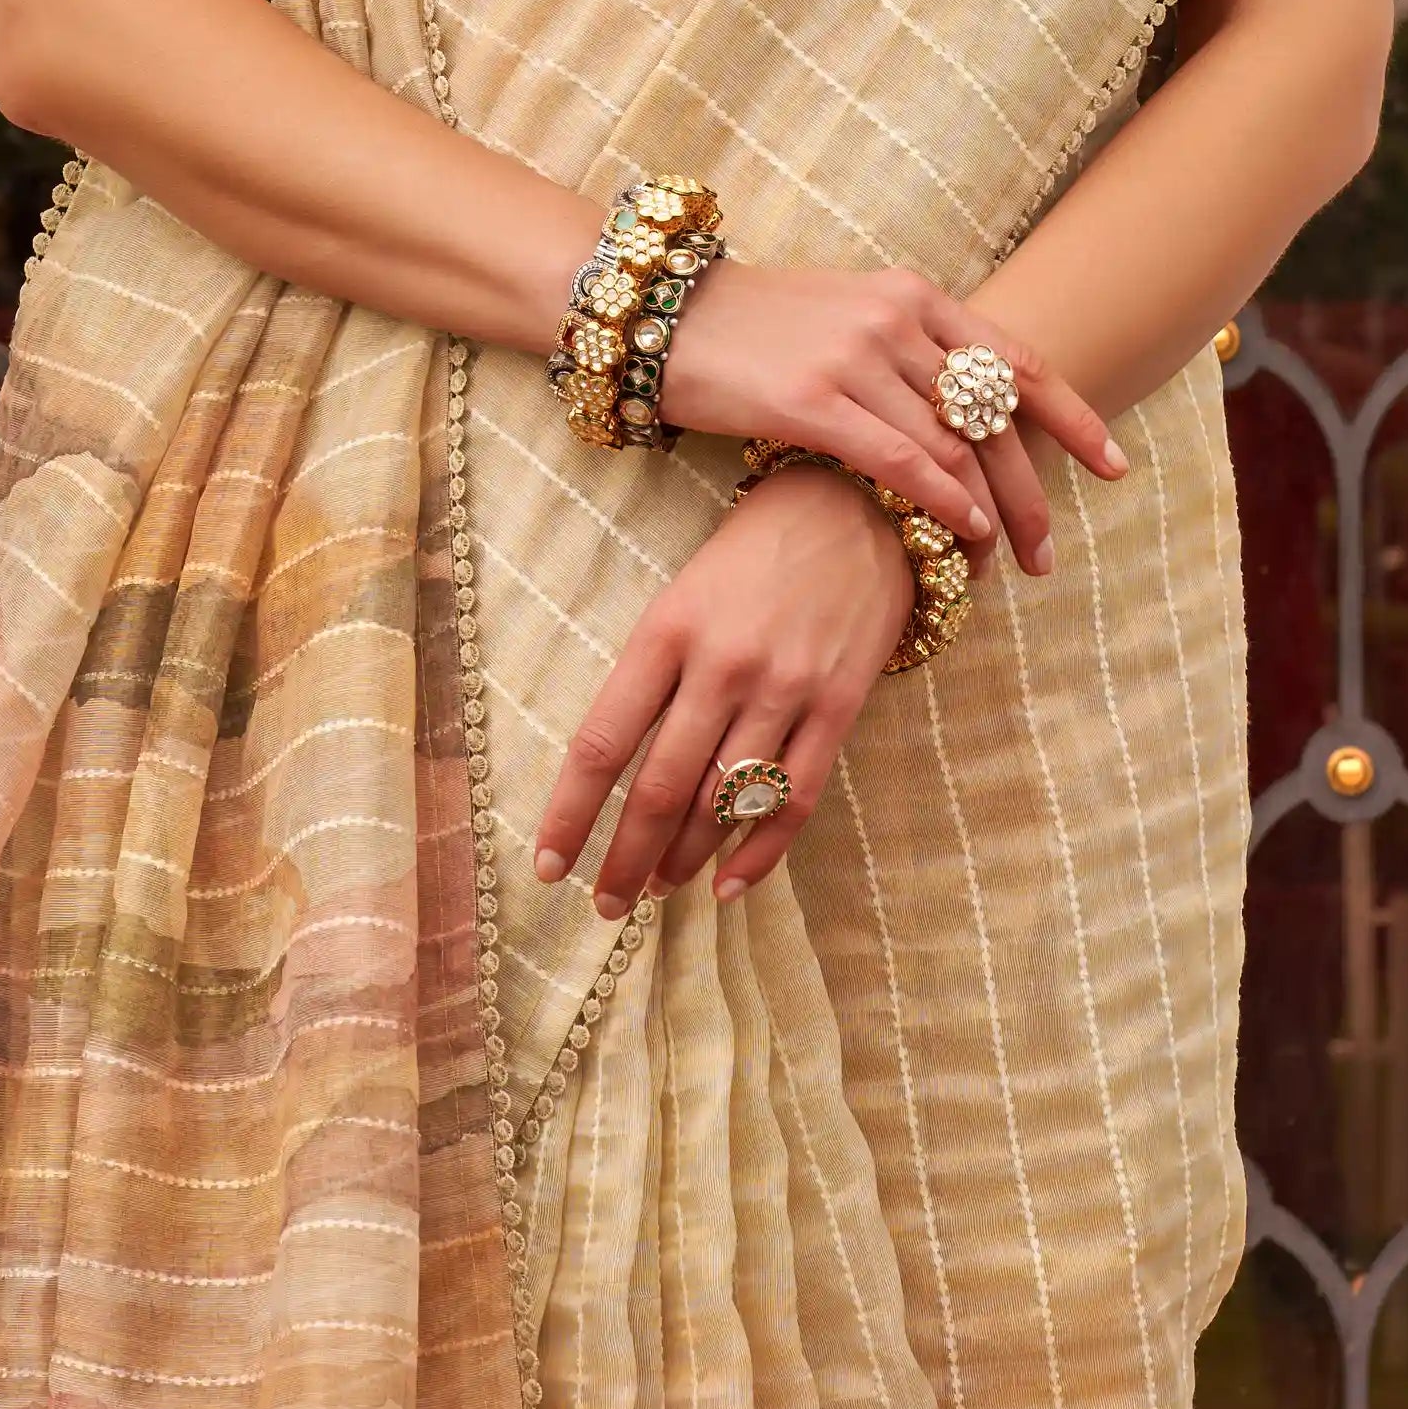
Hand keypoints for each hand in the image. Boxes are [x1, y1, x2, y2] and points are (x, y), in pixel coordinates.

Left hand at [532, 470, 912, 913]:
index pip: (602, 743)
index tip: (547, 867)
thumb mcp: (683, 595)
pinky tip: (727, 885)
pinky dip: (758, 854)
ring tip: (656, 890)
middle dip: (624, 859)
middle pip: (658, 789)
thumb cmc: (754, 555)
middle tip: (605, 904)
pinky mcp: (839, 705)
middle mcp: (722, 664)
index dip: (569, 815)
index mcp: (667, 630)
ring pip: (722, 804)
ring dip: (680, 862)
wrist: (860, 503)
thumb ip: (653, 676)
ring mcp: (785, 688)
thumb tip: (615, 771)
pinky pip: (795, 800)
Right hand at [657, 262, 1123, 573]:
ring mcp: (856, 355)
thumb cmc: (756, 325)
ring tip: (1008, 562)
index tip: (1113, 466)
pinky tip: (961, 535)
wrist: (665, 312)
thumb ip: (908, 352)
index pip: (1018, 359)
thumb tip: (964, 414)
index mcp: (913, 294)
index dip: (1073, 417)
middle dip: (1035, 489)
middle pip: (994, 415)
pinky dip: (941, 500)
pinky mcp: (812, 398)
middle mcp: (896, 317)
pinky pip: (899, 459)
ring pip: (953, 444)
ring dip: (990, 511)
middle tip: (1051, 551)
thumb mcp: (846, 315)